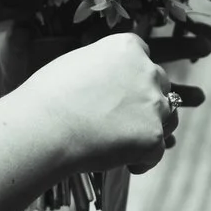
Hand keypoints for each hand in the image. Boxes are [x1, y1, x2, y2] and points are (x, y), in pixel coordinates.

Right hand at [15, 33, 179, 175]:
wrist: (43, 128)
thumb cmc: (49, 97)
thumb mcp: (77, 64)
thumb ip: (104, 68)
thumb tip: (110, 83)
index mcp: (127, 47)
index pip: (144, 57)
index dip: (134, 76)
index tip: (122, 91)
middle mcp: (147, 71)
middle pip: (160, 86)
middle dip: (146, 102)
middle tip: (122, 120)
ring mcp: (153, 104)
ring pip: (167, 118)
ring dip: (150, 129)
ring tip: (123, 143)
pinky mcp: (154, 136)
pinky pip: (156, 152)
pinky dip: (142, 160)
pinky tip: (124, 163)